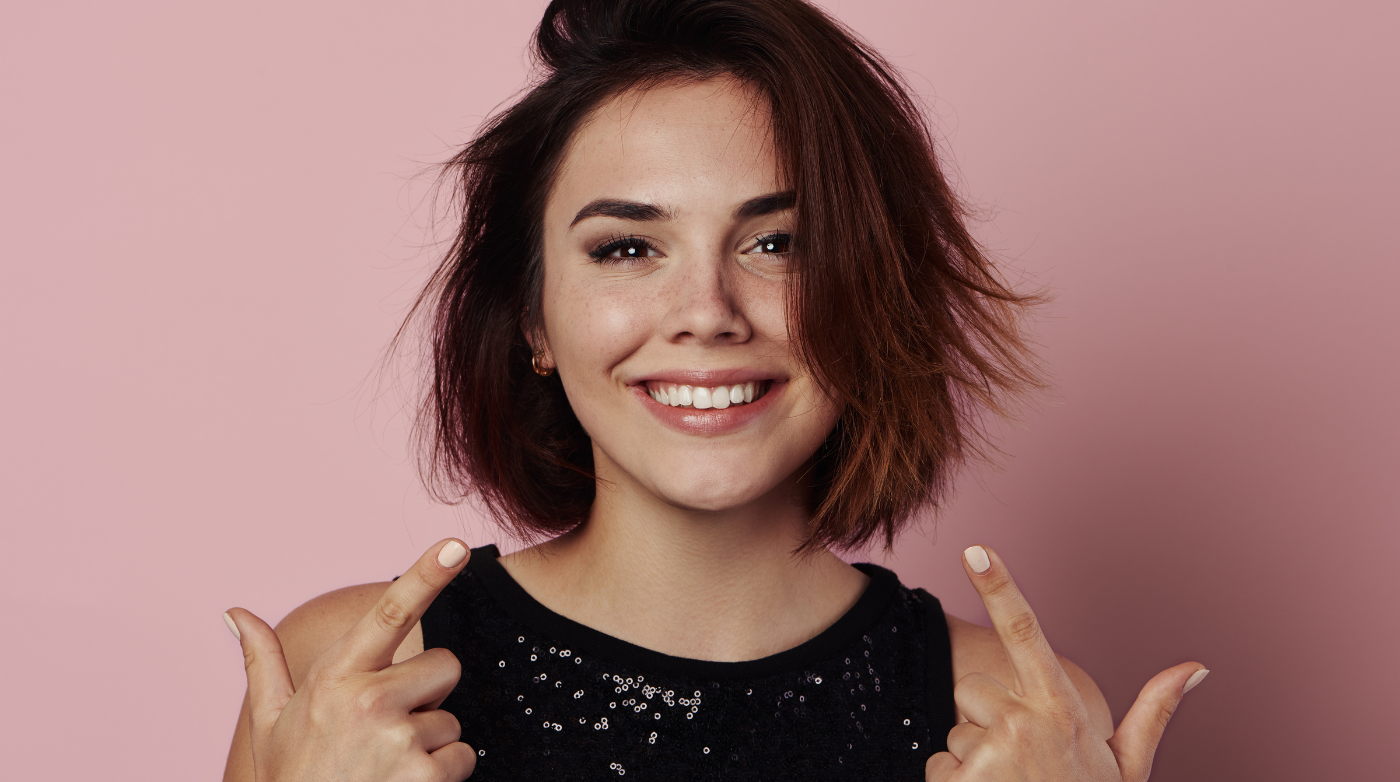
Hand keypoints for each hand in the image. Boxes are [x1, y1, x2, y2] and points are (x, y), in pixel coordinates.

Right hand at [224, 539, 475, 781]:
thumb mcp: (269, 722)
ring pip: (452, 718)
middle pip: (442, 666)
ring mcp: (400, 742)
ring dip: (430, 742)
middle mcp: (368, 702)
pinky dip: (443, 774)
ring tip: (384, 766)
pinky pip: (463, 756)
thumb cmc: (291, 779)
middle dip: (426, 694)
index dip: (426, 575)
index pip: (389, 613)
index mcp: (333, 678)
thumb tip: (234, 611)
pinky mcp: (426, 777)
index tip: (455, 546)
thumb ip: (262, 662)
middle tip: (384, 727)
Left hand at [926, 545, 1206, 781]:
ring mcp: (986, 755)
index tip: (974, 549)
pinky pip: (937, 767)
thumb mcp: (1127, 768)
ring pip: (954, 733)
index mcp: (1060, 709)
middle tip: (1024, 765)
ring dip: (971, 760)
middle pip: (973, 693)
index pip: (1025, 634)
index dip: (1000, 588)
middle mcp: (1022, 724)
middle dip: (987, 721)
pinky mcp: (956, 781)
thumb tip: (1195, 666)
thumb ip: (1153, 712)